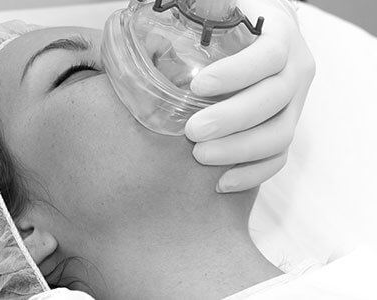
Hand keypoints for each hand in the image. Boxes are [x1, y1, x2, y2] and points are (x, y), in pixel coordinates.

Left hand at [185, 0, 314, 192]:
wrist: (263, 34)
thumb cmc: (232, 19)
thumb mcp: (219, 6)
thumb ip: (200, 9)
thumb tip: (156, 18)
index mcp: (280, 34)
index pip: (268, 56)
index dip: (236, 74)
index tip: (198, 87)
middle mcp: (296, 70)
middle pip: (274, 99)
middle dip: (232, 119)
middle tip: (193, 131)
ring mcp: (296, 103)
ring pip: (280, 134)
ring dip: (240, 150)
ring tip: (201, 156)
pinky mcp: (286, 127)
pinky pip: (278, 157)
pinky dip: (252, 174)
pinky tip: (221, 182)